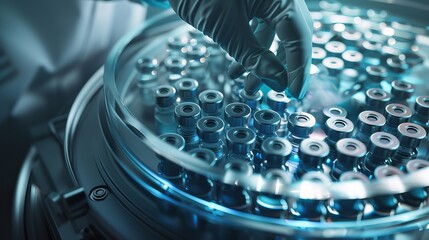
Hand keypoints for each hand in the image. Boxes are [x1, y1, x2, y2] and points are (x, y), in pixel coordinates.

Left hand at [168, 0, 312, 98]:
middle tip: (278, 91)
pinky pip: (260, 26)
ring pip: (274, 33)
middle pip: (292, 34)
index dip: (300, 67)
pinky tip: (237, 67)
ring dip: (263, 60)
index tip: (294, 93)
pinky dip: (251, 47)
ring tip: (248, 86)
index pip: (300, 35)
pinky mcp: (253, 0)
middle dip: (283, 66)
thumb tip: (278, 83)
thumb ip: (254, 57)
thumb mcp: (226, 30)